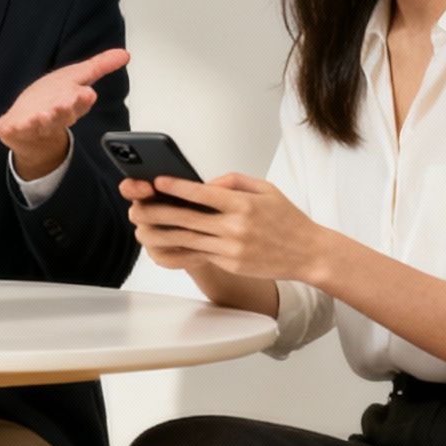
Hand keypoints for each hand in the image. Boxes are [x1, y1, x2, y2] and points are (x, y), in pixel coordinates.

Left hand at [0, 48, 128, 178]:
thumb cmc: (54, 99)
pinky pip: (16, 129)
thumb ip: (100, 66)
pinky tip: (16, 124)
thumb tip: (126, 54)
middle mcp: (56, 115)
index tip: (87, 93)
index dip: (82, 98)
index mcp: (71, 103)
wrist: (28, 128)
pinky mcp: (16, 129)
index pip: (79, 102)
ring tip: (42, 115)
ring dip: (43, 119)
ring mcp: (35, 124)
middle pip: (63, 113)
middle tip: (67, 102)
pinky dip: (16, 127)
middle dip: (65, 108)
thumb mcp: (77, 77)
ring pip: (42, 123)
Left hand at [123, 172, 327, 281]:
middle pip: (186, 218)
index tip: (156, 181)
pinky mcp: (230, 264)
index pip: (201, 194)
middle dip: (157, 211)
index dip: (175, 187)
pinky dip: (177, 249)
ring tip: (141, 226)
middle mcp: (235, 228)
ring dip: (160, 233)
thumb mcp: (265, 189)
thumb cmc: (287, 218)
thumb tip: (203, 184)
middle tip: (136, 205)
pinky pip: (198, 255)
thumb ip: (232, 182)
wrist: (309, 253)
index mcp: (243, 205)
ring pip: (187, 239)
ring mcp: (231, 249)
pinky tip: (161, 244)